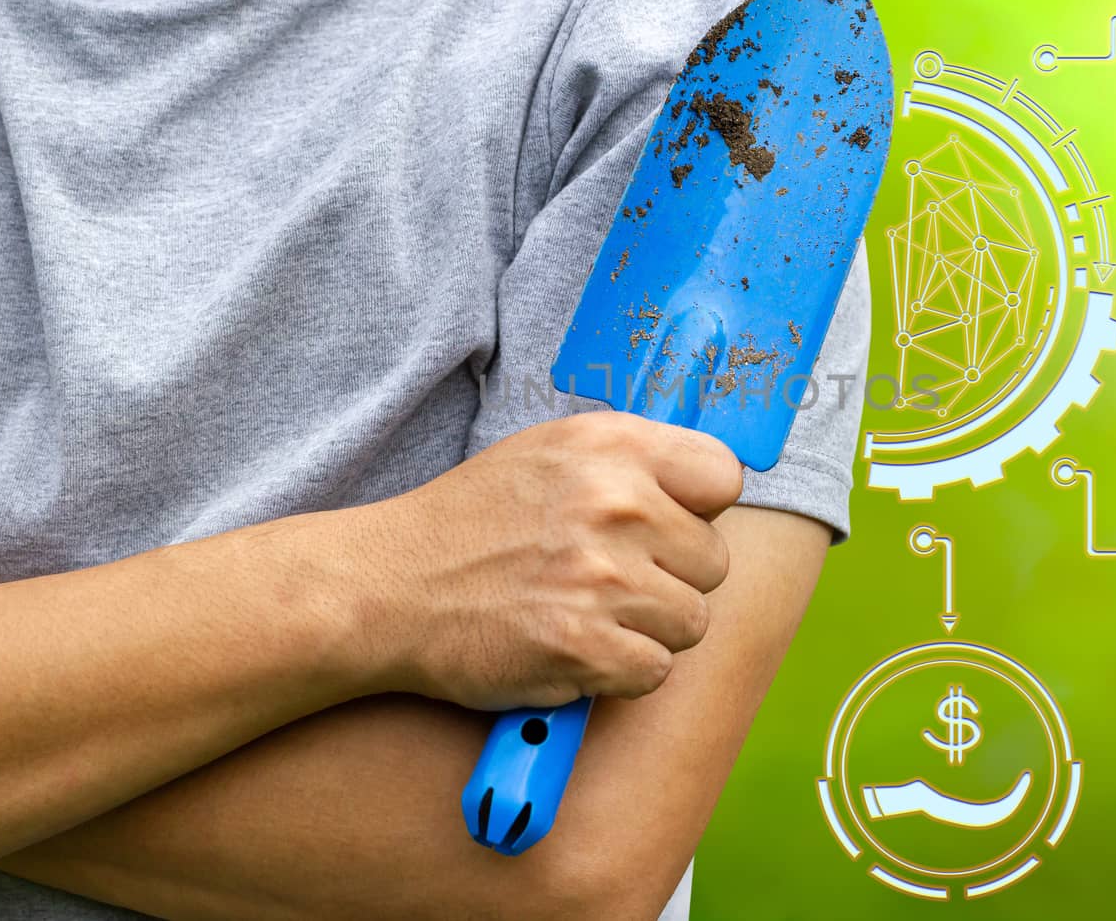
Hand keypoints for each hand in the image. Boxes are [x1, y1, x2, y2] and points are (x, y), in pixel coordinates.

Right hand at [336, 412, 742, 709]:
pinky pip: (655, 671)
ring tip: (590, 613)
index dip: (700, 510)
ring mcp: (602, 579)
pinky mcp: (584, 647)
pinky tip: (577, 648)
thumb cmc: (474, 519)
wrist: (391, 585)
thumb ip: (632, 460)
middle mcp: (616, 504)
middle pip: (714, 562)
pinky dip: (620, 671)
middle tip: (610, 579)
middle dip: (672, 578)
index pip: (724, 477)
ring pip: (691, 622)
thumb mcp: (551, 451)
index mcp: (613, 445)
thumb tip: (710, 482)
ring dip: (647, 629)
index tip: (668, 525)